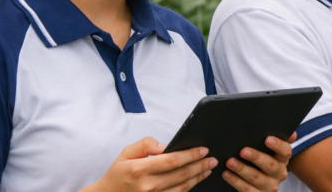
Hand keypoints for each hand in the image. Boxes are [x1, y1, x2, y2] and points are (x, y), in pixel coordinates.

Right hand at [84, 137, 216, 191]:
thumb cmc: (119, 173)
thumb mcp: (127, 153)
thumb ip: (146, 144)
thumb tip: (166, 146)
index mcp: (139, 169)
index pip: (172, 160)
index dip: (191, 155)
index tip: (203, 149)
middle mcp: (147, 186)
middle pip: (181, 175)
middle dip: (200, 165)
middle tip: (212, 159)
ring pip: (182, 188)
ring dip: (198, 178)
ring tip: (207, 169)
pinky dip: (188, 188)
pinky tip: (196, 180)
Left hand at [223, 133, 296, 191]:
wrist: (262, 186)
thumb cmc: (265, 163)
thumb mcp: (272, 153)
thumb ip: (280, 142)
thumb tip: (292, 134)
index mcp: (283, 160)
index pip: (285, 151)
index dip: (278, 145)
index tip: (267, 139)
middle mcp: (279, 174)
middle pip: (270, 165)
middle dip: (256, 157)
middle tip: (243, 151)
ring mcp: (269, 187)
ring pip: (256, 178)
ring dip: (242, 169)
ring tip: (230, 162)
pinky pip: (247, 190)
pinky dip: (235, 181)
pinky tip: (227, 174)